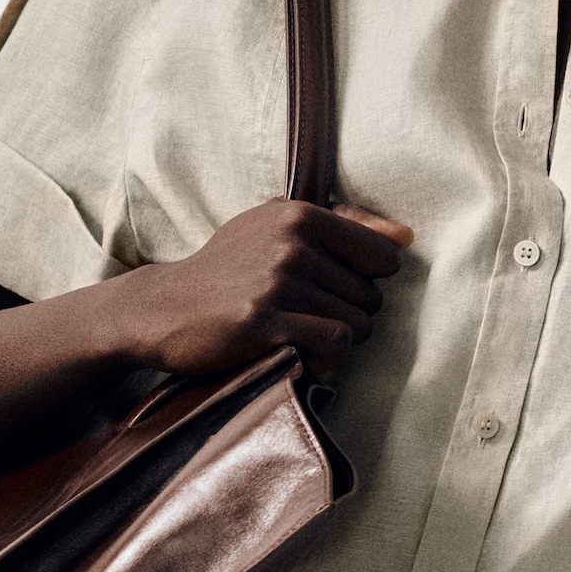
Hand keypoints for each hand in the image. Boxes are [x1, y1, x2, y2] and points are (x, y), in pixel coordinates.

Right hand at [113, 201, 413, 375]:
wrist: (163, 307)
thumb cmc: (229, 268)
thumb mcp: (277, 228)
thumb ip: (346, 226)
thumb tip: (406, 237)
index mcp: (301, 215)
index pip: (383, 257)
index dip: (366, 281)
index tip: (333, 289)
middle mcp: (292, 244)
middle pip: (371, 297)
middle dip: (349, 314)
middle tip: (308, 316)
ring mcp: (278, 283)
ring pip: (358, 325)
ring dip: (338, 339)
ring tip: (303, 333)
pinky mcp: (265, 322)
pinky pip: (334, 344)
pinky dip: (325, 357)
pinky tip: (300, 351)